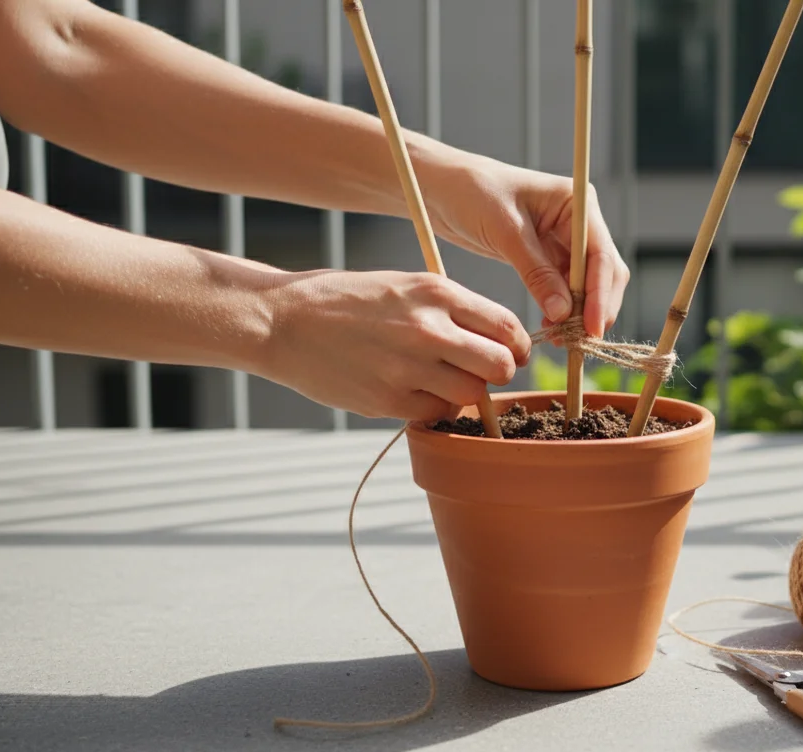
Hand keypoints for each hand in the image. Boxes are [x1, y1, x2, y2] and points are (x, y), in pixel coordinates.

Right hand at [260, 270, 530, 420]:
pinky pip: (436, 415)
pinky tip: (413, 392)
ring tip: (440, 381)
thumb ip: (453, 310)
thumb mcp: (405, 286)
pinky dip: (433, 409)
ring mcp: (409, 367)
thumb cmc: (349, 301)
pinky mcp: (388, 399)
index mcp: (437, 293)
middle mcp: (429, 329)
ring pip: (472, 396)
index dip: (517, 346)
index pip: (507, 327)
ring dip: (464, 394)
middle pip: (500, 366)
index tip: (511, 353)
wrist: (285, 321)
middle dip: (497, 373)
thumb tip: (500, 341)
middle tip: (479, 372)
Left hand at [420, 152, 629, 338]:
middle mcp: (578, 220)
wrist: (443, 187)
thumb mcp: (505, 232)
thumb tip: (563, 312)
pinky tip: (549, 325)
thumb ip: (537, 272)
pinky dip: (563, 309)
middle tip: (578, 341)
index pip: (601, 254)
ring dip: (579, 312)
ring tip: (558, 337)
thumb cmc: (472, 194)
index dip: (600, 294)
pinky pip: (567, 288)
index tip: (592, 327)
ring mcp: (566, 239)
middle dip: (595, 307)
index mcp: (576, 202)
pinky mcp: (549, 256)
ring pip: (588, 285)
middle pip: (604, 272)